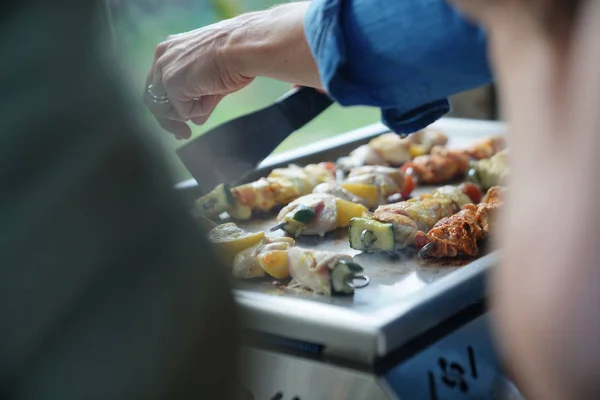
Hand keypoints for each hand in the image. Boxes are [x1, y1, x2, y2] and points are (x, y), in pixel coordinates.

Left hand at [144, 16, 255, 138]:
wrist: (242, 48)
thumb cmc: (235, 56)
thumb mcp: (212, 78)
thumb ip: (199, 97)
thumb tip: (196, 120)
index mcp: (171, 49)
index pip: (159, 83)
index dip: (169, 105)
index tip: (182, 121)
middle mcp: (163, 57)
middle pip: (154, 98)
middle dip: (168, 120)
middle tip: (184, 134)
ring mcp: (165, 70)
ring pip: (164, 108)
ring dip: (188, 114)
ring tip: (211, 102)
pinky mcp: (172, 84)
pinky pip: (183, 112)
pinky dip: (201, 110)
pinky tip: (214, 93)